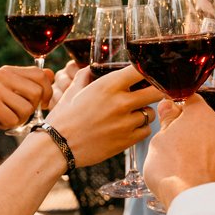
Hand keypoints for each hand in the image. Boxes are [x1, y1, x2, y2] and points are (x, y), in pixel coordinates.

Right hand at [0, 65, 53, 137]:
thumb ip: (28, 85)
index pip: (41, 76)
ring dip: (19, 119)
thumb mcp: (10, 94)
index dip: (47, 92)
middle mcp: (2, 75)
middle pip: (37, 93)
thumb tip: (52, 74)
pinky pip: (13, 119)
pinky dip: (7, 125)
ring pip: (27, 108)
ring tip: (4, 117)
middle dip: (32, 109)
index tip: (42, 104)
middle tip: (17, 114)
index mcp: (8, 71)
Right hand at [44, 66, 162, 165]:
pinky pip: (146, 130)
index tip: (146, 73)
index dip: (147, 70)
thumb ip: (85, 76)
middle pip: (157, 91)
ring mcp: (125, 123)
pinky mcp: (126, 141)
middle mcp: (120, 102)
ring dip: (144, 111)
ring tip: (132, 113)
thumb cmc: (64, 118)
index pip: (141, 70)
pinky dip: (140, 128)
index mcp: (107, 85)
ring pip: (151, 112)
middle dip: (156, 90)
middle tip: (149, 93)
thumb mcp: (73, 91)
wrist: (58, 146)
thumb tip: (92, 68)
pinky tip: (128, 127)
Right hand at [143, 96, 214, 206]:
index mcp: (201, 113)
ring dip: (207, 149)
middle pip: (207, 123)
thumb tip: (169, 108)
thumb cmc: (172, 171)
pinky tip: (203, 178)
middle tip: (179, 150)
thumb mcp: (158, 142)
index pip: (191, 101)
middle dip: (195, 132)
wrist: (195, 203)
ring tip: (191, 168)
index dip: (180, 111)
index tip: (173, 121)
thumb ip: (167, 121)